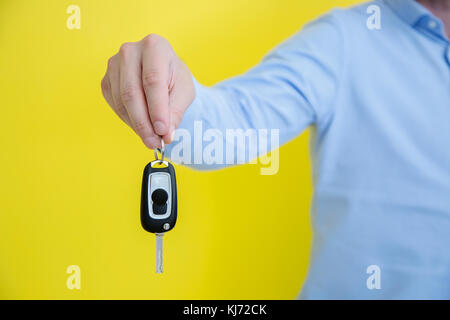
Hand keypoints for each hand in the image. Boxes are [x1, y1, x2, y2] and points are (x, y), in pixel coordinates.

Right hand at [101, 34, 194, 148]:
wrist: (162, 72)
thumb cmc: (175, 79)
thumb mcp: (184, 93)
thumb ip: (175, 112)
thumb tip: (166, 135)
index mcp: (154, 46)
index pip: (153, 80)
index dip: (157, 109)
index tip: (162, 131)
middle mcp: (130, 51)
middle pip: (132, 92)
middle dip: (144, 123)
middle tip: (155, 142)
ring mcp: (114, 65)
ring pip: (121, 101)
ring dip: (137, 125)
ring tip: (152, 139)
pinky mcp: (106, 80)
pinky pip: (114, 105)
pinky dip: (128, 121)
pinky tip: (142, 127)